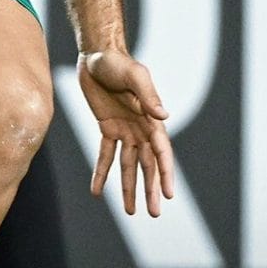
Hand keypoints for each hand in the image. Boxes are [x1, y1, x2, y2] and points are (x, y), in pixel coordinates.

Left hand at [78, 48, 173, 216]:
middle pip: (148, 164)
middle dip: (151, 189)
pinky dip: (102, 173)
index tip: (169, 195)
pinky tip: (97, 191)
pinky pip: (105, 155)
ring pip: (128, 165)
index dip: (166, 174)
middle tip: (154, 213)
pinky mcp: (107, 127)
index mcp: (151, 119)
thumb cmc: (118, 63)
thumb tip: (163, 116)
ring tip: (131, 211)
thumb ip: (148, 96)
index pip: (161, 152)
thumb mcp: (135, 76)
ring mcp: (125, 130)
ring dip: (129, 187)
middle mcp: (141, 128)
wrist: (96, 54)